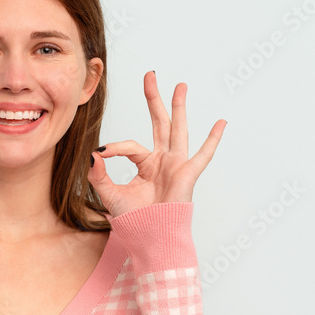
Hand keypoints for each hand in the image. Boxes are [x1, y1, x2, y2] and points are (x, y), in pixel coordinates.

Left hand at [88, 72, 225, 217]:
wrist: (149, 238)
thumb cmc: (133, 221)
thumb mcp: (109, 194)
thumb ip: (99, 174)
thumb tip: (93, 153)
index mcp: (146, 165)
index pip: (130, 146)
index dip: (115, 147)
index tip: (102, 152)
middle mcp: (162, 161)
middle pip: (159, 123)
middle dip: (154, 99)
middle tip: (151, 75)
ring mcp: (176, 165)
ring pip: (177, 130)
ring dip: (178, 107)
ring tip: (180, 85)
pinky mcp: (187, 174)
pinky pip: (203, 155)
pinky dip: (213, 139)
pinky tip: (221, 122)